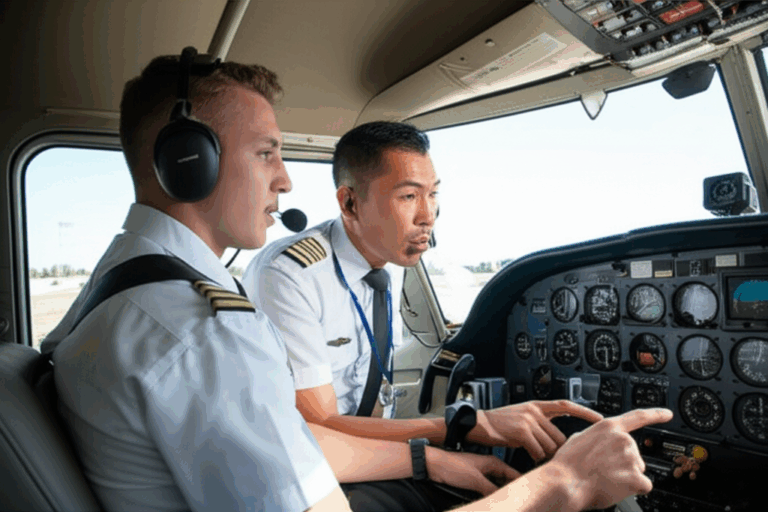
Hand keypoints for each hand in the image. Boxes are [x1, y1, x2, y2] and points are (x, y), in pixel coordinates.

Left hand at [425, 446, 519, 495]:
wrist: (434, 465)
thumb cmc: (452, 466)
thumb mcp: (476, 481)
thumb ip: (491, 489)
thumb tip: (504, 498)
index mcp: (492, 462)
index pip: (514, 474)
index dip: (522, 482)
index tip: (530, 491)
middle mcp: (488, 467)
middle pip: (506, 481)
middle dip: (512, 490)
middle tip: (519, 500)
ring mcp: (481, 473)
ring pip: (496, 485)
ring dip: (500, 493)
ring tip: (507, 501)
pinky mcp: (473, 479)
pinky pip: (487, 488)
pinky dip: (491, 494)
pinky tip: (491, 500)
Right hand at [467, 400, 602, 460]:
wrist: (477, 424)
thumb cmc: (499, 424)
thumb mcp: (521, 415)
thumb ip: (539, 421)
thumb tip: (557, 438)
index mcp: (536, 405)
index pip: (566, 405)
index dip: (584, 412)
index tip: (599, 418)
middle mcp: (535, 411)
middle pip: (559, 436)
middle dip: (555, 449)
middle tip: (547, 454)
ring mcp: (529, 420)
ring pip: (549, 446)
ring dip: (543, 454)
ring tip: (533, 453)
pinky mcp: (522, 431)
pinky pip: (537, 451)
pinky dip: (534, 457)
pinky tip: (528, 455)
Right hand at [548, 407, 672, 509]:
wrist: (565, 483)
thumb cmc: (568, 465)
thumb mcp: (578, 439)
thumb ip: (597, 437)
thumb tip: (600, 443)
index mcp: (609, 427)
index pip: (639, 417)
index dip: (656, 414)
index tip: (667, 414)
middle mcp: (623, 439)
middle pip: (635, 454)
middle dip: (624, 464)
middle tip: (604, 470)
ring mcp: (631, 458)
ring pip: (638, 471)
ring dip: (626, 477)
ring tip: (605, 479)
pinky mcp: (636, 477)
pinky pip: (643, 486)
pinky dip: (633, 490)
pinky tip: (615, 488)